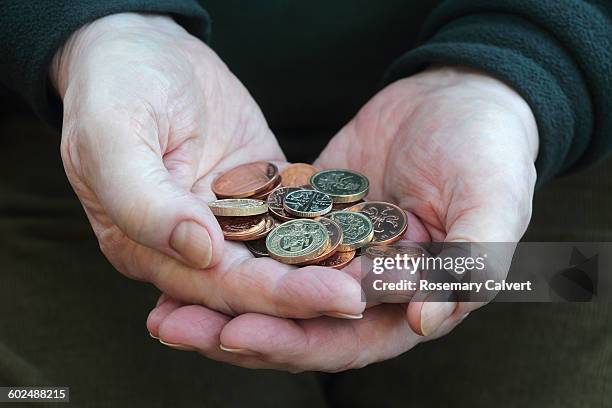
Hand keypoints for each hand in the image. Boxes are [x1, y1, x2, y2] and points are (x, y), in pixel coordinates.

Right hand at [52, 13, 362, 318]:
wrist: (143, 48)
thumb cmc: (114, 89)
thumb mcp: (112, 138)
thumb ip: (145, 201)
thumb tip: (200, 251)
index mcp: (151, 251)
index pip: (221, 289)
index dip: (279, 299)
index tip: (336, 300)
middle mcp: (196, 248)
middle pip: (262, 283)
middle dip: (316, 294)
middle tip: (374, 296)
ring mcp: (233, 220)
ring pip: (287, 256)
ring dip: (333, 268)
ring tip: (387, 277)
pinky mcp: (263, 191)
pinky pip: (301, 213)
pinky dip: (335, 225)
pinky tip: (375, 233)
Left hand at [148, 66, 537, 370]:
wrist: (458, 94)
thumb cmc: (488, 150)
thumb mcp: (492, 202)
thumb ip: (470, 263)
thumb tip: (424, 324)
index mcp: (410, 301)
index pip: (347, 339)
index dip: (295, 342)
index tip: (239, 333)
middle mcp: (366, 287)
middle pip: (297, 324)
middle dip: (238, 330)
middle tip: (178, 327)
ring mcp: (334, 252)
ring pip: (272, 289)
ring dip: (221, 300)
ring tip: (164, 307)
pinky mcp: (309, 217)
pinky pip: (264, 240)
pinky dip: (228, 250)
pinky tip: (186, 251)